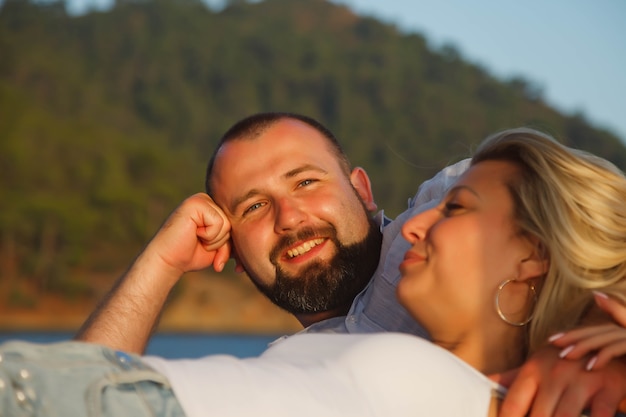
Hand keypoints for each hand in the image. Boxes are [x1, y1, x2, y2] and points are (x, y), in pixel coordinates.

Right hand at [146, 193, 231, 275]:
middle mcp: (208, 200)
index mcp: (214, 208)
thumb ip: (234, 237)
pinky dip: (209, 236)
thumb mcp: (220, 247)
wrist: (168, 262)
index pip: (237, 223)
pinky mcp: (195, 203)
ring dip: (215, 241)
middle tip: (209, 252)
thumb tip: (259, 235)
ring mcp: (201, 200)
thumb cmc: (192, 255)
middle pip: (234, 223)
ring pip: (228, 224)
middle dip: (224, 245)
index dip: (235, 245)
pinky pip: (218, 223)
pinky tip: (194, 234)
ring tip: (198, 240)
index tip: (230, 263)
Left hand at [491, 344, 625, 416]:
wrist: (605, 342)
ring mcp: (582, 379)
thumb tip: (483, 383)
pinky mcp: (608, 386)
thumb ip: (511, 378)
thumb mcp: (538, 364)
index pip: (513, 404)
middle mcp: (555, 373)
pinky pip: (598, 415)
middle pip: (539, 416)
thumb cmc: (564, 359)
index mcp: (534, 370)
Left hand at [549, 292, 625, 369]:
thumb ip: (616, 316)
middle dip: (574, 337)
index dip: (573, 334)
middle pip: (599, 331)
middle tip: (552, 342)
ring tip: (566, 355)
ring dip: (584, 346)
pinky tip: (590, 367)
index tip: (551, 340)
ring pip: (606, 338)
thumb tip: (597, 294)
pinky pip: (619, 349)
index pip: (594, 331)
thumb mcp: (623, 339)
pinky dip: (604, 356)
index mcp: (623, 332)